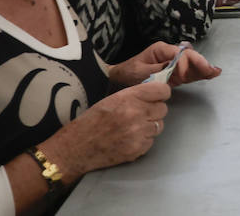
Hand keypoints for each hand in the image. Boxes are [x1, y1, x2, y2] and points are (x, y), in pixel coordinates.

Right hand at [38, 81, 170, 180]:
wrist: (76, 148)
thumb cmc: (91, 121)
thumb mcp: (111, 99)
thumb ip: (134, 94)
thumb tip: (153, 92)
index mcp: (129, 97)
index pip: (162, 90)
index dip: (160, 93)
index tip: (157, 96)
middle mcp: (136, 114)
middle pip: (163, 109)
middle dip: (154, 110)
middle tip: (141, 113)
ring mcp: (138, 133)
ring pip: (159, 126)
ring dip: (150, 126)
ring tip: (133, 127)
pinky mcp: (137, 149)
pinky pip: (151, 141)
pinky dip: (144, 140)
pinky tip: (129, 138)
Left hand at [110, 41, 221, 86]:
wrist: (119, 79)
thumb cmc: (128, 74)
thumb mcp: (141, 72)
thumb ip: (159, 69)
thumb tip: (175, 67)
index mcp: (162, 50)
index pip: (179, 54)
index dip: (184, 64)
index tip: (182, 76)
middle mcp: (170, 54)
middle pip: (189, 57)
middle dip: (200, 63)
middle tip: (210, 72)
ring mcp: (173, 64)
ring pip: (192, 64)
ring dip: (203, 68)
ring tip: (215, 72)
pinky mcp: (174, 73)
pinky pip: (189, 73)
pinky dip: (199, 73)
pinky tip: (211, 74)